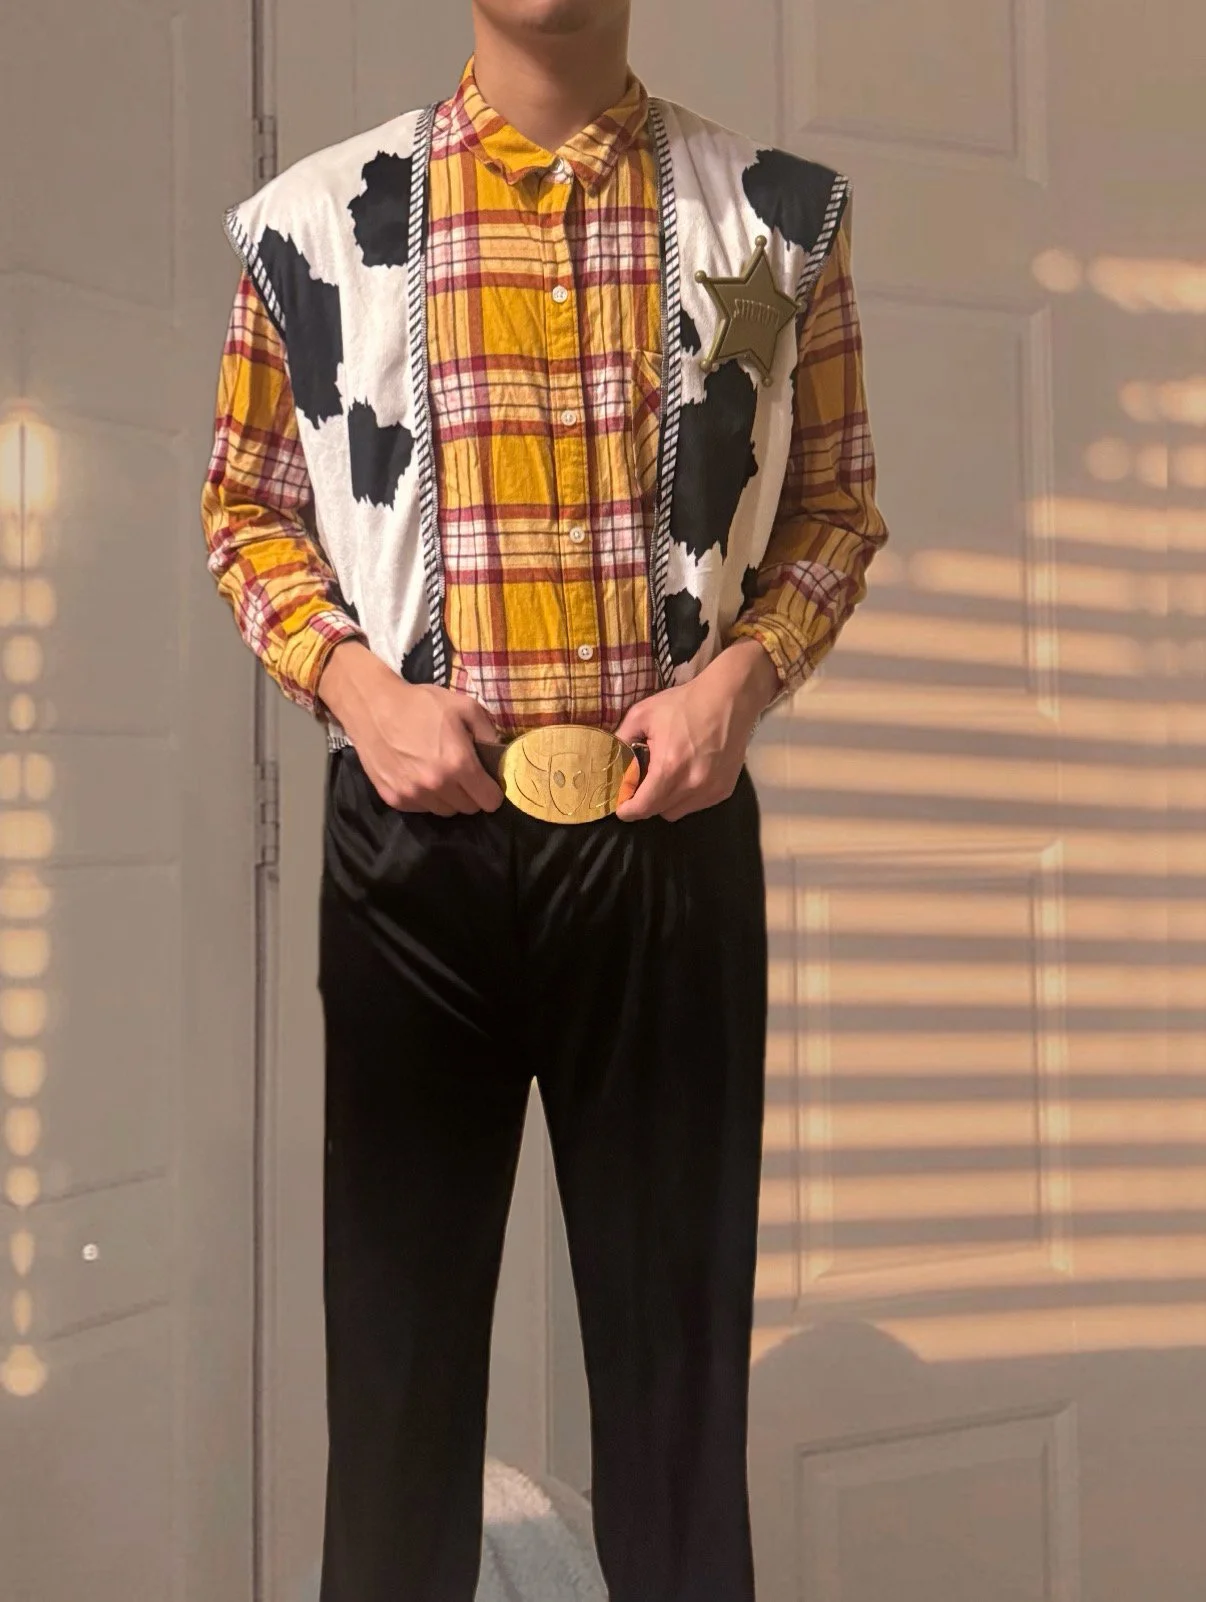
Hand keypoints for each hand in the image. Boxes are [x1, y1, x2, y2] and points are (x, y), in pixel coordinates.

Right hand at [317, 641, 503, 815]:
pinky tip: (418, 775)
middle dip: (471, 794)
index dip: (492, 792)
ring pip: (445, 811)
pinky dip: (425, 798)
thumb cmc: (421, 703)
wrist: (373, 706)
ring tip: (439, 774)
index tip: (487, 782)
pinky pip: (421, 808)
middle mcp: (437, 785)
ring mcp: (413, 795)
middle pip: (468, 809)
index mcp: (458, 764)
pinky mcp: (394, 798)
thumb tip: (499, 755)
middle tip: (462, 774)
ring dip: (448, 798)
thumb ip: (488, 732)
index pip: (489, 801)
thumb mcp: (464, 706)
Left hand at [613, 639, 780, 821]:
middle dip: (645, 803)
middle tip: (640, 786)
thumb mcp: (643, 714)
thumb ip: (622, 739)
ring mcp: (711, 790)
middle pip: (658, 811)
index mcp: (669, 768)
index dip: (627, 810)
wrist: (730, 699)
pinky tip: (687, 775)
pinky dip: (687, 797)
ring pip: (677, 812)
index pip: (643, 807)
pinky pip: (697, 805)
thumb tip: (608, 759)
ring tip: (666, 778)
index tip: (621, 807)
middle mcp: (692, 785)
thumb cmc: (685, 704)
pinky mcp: (724, 789)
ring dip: (666, 802)